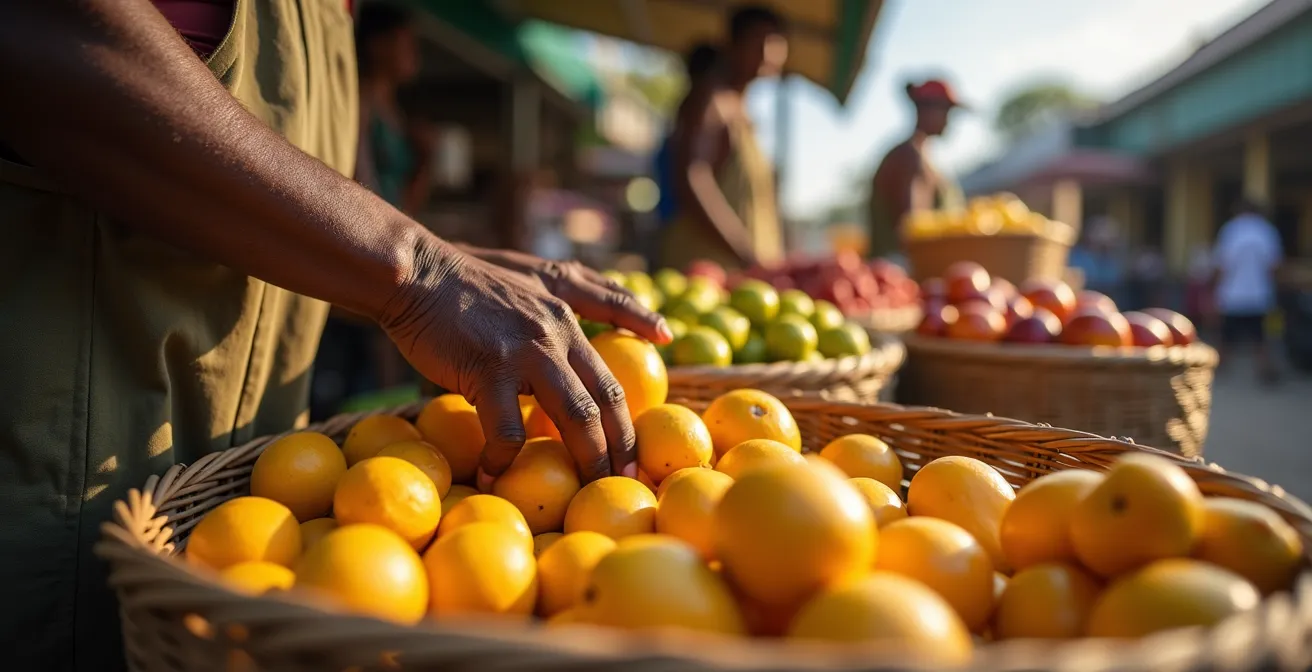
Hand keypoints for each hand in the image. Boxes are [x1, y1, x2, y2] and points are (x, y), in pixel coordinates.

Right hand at [379, 240, 658, 483]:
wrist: (416, 272)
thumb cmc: (463, 281)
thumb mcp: (530, 275)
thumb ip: (564, 297)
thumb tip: (575, 342)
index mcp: (567, 317)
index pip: (613, 368)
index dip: (631, 410)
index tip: (641, 444)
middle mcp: (558, 332)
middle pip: (606, 399)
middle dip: (621, 446)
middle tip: (626, 481)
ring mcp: (527, 350)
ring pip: (575, 416)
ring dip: (587, 459)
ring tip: (587, 489)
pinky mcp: (490, 367)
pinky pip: (507, 429)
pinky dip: (502, 457)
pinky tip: (492, 474)